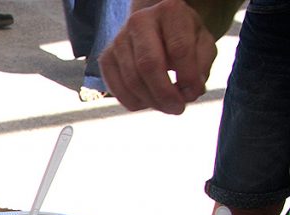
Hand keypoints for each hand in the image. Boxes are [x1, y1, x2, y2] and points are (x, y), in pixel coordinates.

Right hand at [99, 0, 216, 114]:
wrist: (155, 29)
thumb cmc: (182, 38)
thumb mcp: (202, 44)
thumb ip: (202, 65)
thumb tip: (189, 92)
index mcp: (169, 11)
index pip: (179, 49)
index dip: (188, 77)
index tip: (194, 93)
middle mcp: (139, 21)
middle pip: (149, 65)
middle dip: (164, 93)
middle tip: (177, 108)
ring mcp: (118, 40)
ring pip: (132, 80)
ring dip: (151, 101)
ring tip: (166, 106)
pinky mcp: (106, 58)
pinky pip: (117, 89)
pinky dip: (134, 102)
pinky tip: (148, 101)